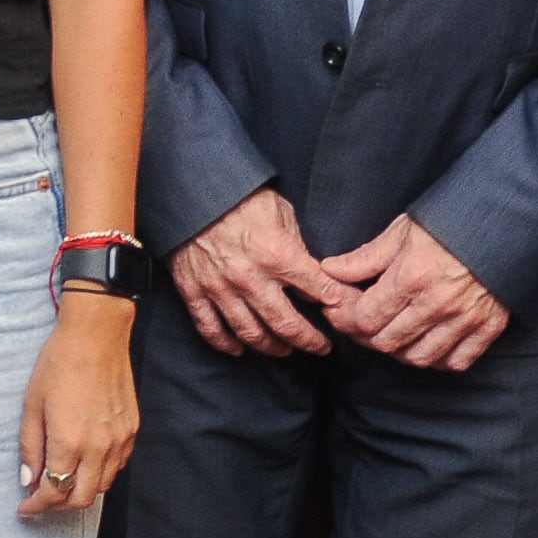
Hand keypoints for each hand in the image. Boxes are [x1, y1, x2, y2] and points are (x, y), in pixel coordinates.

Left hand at [18, 295, 139, 515]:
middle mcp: (98, 448)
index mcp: (69, 442)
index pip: (53, 491)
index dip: (37, 506)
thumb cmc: (58, 364)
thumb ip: (30, 446)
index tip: (25, 508)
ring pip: (102, 485)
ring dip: (81, 491)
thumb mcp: (32, 404)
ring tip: (62, 482)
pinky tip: (85, 463)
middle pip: (82, 498)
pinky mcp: (132, 431)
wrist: (96, 335)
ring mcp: (119, 440)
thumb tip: (28, 479)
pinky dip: (100, 474)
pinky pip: (118, 466)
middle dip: (58, 506)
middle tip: (41, 500)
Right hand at [169, 187, 342, 356]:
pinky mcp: (194, 290)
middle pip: (287, 325)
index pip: (320, 291)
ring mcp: (220, 287)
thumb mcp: (281, 212)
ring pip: (251, 334)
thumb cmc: (239, 195)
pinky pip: (210, 328)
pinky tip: (238, 348)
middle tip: (321, 347)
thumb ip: (297, 247)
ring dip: (272, 347)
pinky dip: (226, 343)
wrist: (190, 188)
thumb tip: (314, 275)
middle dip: (310, 341)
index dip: (339, 305)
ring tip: (284, 349)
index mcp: (277, 255)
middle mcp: (250, 278)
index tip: (347, 313)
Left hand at [316, 214, 509, 369]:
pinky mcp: (489, 327)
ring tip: (391, 334)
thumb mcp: (402, 231)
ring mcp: (466, 319)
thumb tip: (331, 270)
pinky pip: (457, 361)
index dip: (345, 319)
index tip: (339, 312)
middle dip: (366, 337)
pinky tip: (426, 344)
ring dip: (399, 351)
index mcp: (412, 276)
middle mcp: (438, 304)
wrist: (504, 222)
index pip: (366, 318)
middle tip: (360, 324)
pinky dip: (438, 360)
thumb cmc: (449, 223)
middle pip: (388, 342)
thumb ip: (366, 258)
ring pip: (420, 358)